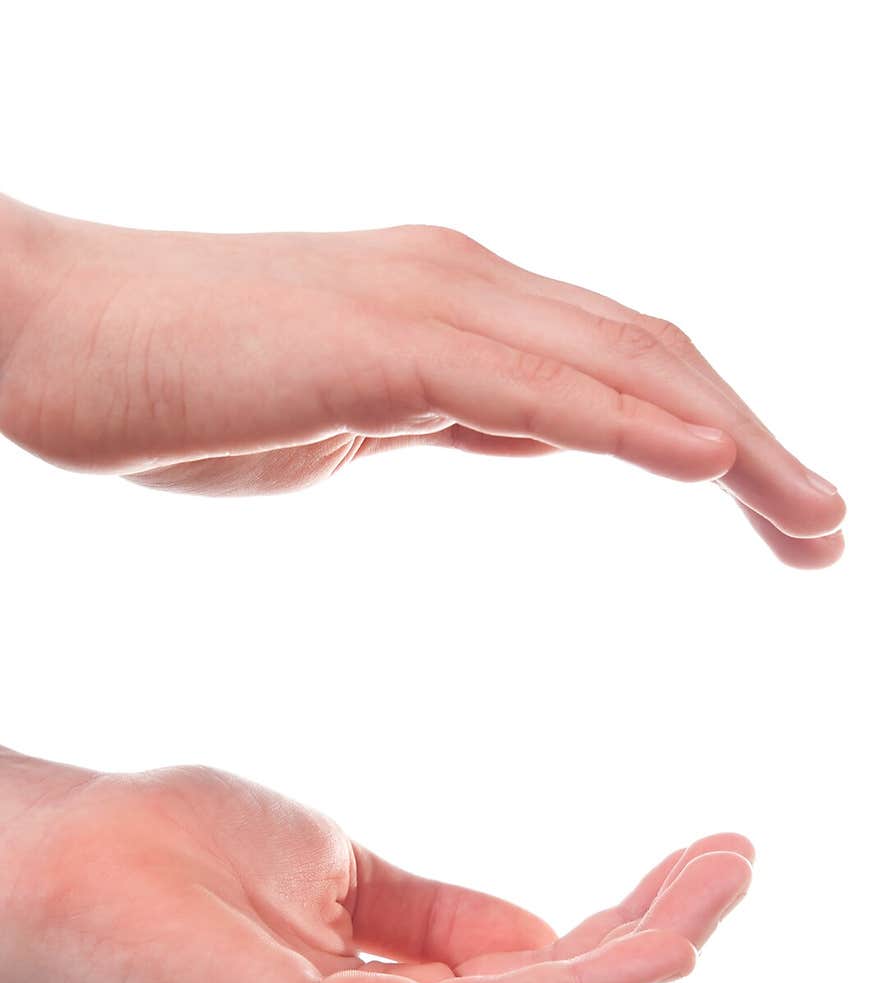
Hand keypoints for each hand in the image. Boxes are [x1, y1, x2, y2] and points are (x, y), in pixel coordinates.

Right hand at [0, 197, 841, 565]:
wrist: (49, 333)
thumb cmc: (181, 382)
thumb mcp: (351, 411)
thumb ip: (447, 410)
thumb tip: (528, 425)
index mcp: (460, 313)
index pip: (624, 367)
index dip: (714, 433)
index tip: (773, 508)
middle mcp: (464, 287)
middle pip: (652, 358)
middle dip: (755, 445)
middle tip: (824, 530)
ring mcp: (426, 305)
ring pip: (621, 364)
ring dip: (733, 441)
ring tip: (810, 520)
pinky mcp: (379, 345)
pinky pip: (534, 385)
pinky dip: (634, 422)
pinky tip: (713, 469)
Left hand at [0, 747, 752, 982]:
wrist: (61, 857)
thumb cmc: (180, 859)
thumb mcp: (348, 878)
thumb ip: (447, 921)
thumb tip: (551, 936)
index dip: (631, 933)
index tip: (702, 858)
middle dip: (662, 941)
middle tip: (737, 859)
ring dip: (647, 952)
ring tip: (723, 872)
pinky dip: (582, 980)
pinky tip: (652, 937)